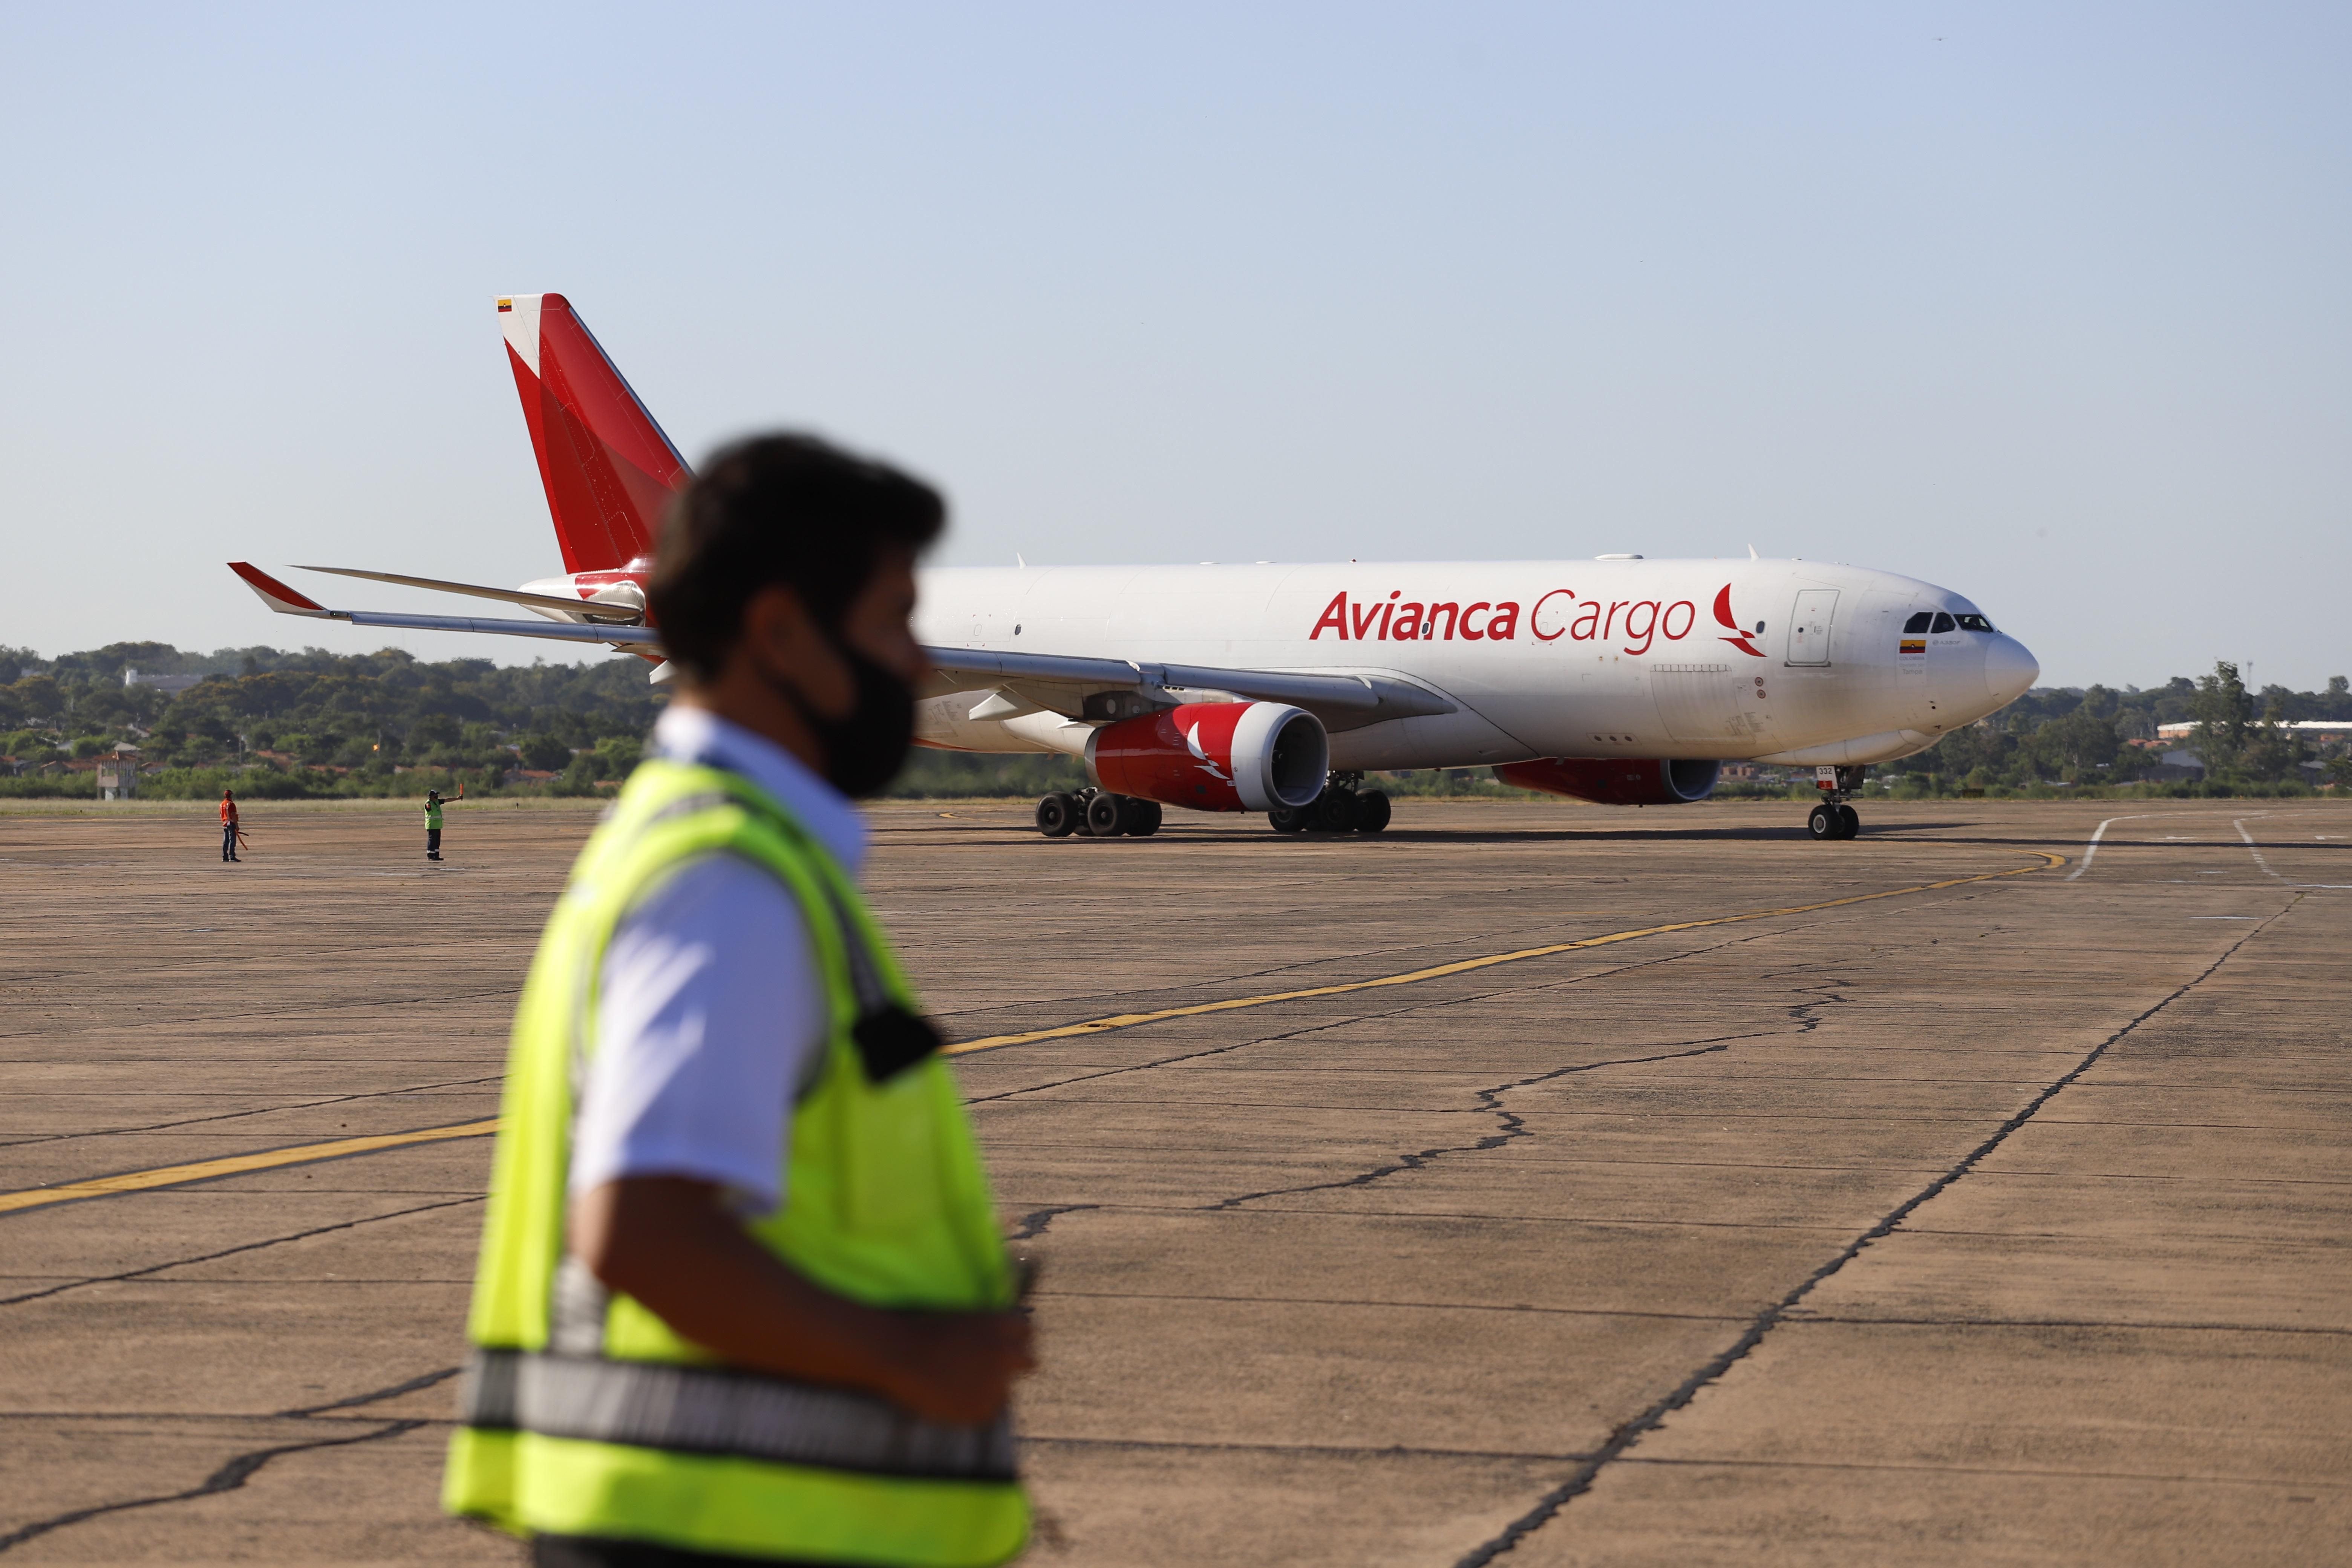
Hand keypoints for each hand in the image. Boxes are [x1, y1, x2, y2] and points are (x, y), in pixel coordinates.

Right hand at [880, 1309, 1036, 1425]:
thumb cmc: (919, 1328)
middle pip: (1029, 1362)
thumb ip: (985, 1331)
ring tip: (959, 1387)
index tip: (1006, 1346)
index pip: (1026, 1332)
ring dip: (991, 1390)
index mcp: (1001, 1324)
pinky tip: (950, 1400)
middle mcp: (1006, 1353)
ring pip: (1007, 1391)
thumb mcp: (960, 1319)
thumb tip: (994, 1342)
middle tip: (994, 1372)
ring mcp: (996, 1383)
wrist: (898, 1353)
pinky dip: (974, 1408)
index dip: (1015, 1340)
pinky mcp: (981, 1409)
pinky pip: (987, 1412)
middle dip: (1015, 1366)